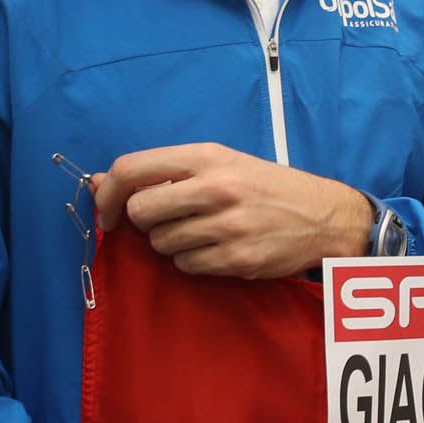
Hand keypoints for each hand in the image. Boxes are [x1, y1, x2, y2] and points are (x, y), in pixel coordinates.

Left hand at [94, 143, 371, 276]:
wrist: (326, 216)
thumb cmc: (267, 186)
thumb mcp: (221, 164)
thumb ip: (163, 173)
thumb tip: (97, 182)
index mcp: (208, 157)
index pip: (132, 169)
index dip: (109, 194)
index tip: (110, 212)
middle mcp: (217, 188)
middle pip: (142, 212)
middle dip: (145, 223)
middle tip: (168, 221)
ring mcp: (229, 226)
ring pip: (162, 243)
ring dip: (173, 243)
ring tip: (204, 232)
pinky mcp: (238, 259)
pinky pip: (187, 265)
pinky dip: (194, 261)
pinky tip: (219, 248)